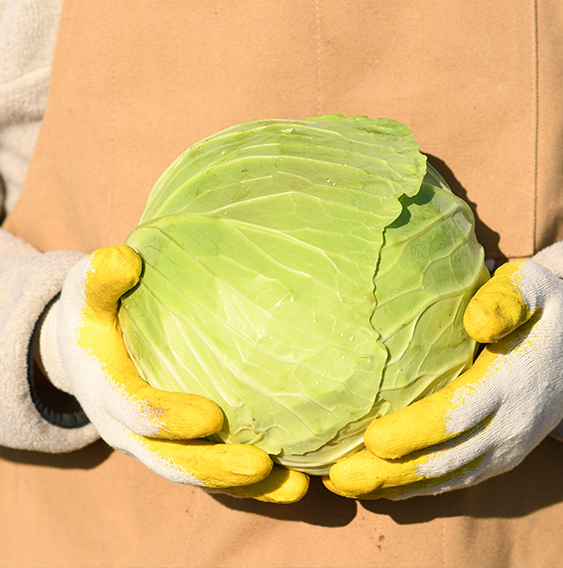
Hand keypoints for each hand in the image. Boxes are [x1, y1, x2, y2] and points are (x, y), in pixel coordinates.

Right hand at [40, 246, 308, 502]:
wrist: (89, 352)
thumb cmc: (96, 317)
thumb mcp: (87, 294)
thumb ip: (101, 280)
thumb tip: (122, 257)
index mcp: (108, 391)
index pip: (136, 411)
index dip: (168, 418)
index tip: (211, 416)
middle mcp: (129, 429)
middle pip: (171, 460)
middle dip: (215, 466)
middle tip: (262, 465)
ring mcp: (154, 444)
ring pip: (197, 473)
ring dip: (242, 485)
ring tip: (294, 486)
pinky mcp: (177, 446)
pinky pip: (212, 470)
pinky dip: (250, 485)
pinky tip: (292, 481)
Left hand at [324, 259, 562, 499]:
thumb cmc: (538, 311)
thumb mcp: (530, 286)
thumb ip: (507, 299)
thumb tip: (478, 322)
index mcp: (510, 382)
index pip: (458, 413)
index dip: (415, 430)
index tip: (371, 438)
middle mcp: (510, 425)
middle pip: (445, 458)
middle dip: (391, 472)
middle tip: (339, 477)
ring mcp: (505, 448)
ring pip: (446, 478)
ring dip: (395, 487)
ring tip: (344, 486)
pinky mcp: (497, 457)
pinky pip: (455, 480)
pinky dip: (415, 489)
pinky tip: (379, 488)